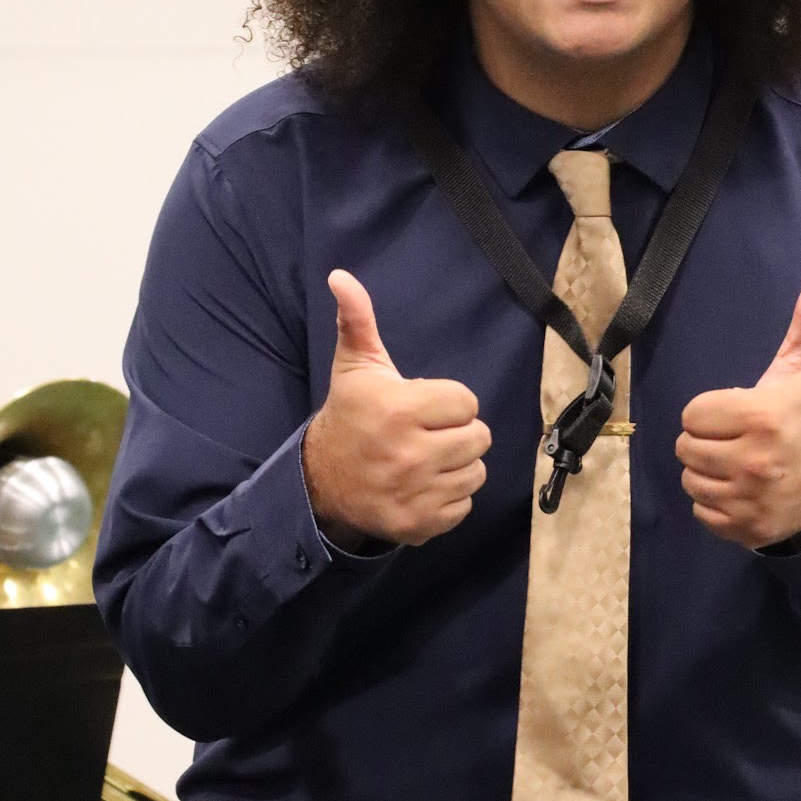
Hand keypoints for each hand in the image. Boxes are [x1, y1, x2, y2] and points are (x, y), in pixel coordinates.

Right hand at [302, 270, 490, 547]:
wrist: (320, 482)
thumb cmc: (350, 416)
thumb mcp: (355, 366)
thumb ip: (357, 319)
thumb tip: (341, 276)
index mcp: (399, 410)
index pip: (467, 402)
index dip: (450, 402)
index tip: (425, 407)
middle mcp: (409, 454)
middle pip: (479, 438)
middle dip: (459, 433)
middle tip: (431, 433)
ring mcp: (414, 494)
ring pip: (476, 473)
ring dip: (458, 465)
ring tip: (429, 459)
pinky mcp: (418, 525)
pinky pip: (464, 506)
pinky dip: (450, 498)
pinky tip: (425, 486)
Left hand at [675, 266, 800, 550]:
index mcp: (761, 417)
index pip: (691, 415)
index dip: (709, 411)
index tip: (736, 412)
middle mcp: (755, 461)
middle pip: (685, 448)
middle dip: (706, 440)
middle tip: (735, 438)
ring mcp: (750, 499)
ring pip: (690, 481)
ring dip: (707, 472)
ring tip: (738, 462)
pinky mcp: (747, 529)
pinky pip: (701, 513)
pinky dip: (715, 503)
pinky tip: (740, 490)